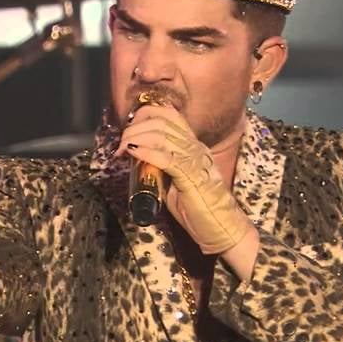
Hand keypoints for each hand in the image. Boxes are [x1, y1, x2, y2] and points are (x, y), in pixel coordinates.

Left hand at [119, 105, 253, 253]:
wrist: (221, 227)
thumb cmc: (198, 207)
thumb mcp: (175, 179)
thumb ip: (161, 166)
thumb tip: (138, 159)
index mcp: (193, 145)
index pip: (169, 114)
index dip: (144, 115)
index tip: (128, 130)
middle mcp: (195, 147)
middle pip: (161, 121)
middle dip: (134, 127)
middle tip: (121, 143)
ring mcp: (195, 160)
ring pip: (161, 135)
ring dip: (135, 138)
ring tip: (123, 149)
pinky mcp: (192, 177)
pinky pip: (166, 158)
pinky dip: (145, 152)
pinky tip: (133, 152)